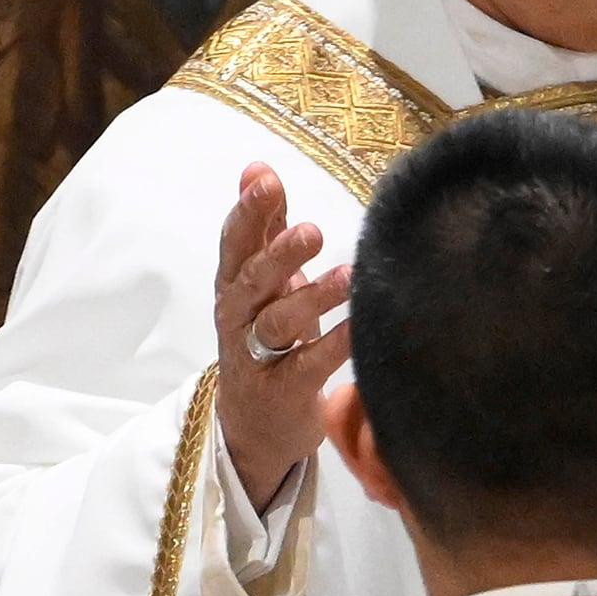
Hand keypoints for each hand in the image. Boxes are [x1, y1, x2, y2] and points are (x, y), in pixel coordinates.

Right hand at [214, 164, 352, 507]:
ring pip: (277, 322)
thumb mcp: (260, 283)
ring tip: (346, 276)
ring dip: (311, 297)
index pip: (235, 243)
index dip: (248, 212)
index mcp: (234, 286)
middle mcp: (239, 319)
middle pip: (252, 281)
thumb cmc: (265, 340)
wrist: (253, 427)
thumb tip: (256, 168)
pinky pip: (309, 364)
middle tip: (310, 231)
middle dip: (278, 254)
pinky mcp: (283, 390)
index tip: (267, 180)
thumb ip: (262, 230)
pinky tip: (363, 324)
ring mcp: (257, 357)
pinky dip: (336, 343)